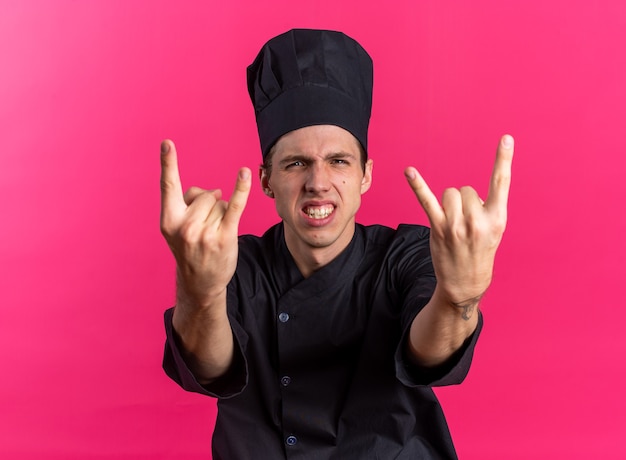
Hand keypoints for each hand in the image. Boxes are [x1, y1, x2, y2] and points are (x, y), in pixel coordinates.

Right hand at [160, 139, 250, 306]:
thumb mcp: (178, 228)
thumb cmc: (190, 250)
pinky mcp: (225, 237)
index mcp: (169, 221)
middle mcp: (185, 226)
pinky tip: (245, 173)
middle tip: (205, 226)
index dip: (167, 163)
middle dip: (209, 204)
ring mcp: (205, 233)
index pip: (168, 186)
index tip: (167, 142)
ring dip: (221, 212)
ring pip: (220, 202)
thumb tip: (212, 191)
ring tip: (214, 232)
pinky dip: (241, 188)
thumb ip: (188, 203)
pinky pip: (235, 205)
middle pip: (204, 194)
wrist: (200, 283)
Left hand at [404, 135, 513, 306]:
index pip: (502, 182)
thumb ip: (486, 208)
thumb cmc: (481, 252)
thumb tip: (466, 194)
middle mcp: (478, 220)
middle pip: (466, 189)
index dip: (503, 159)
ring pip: (450, 193)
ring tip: (453, 224)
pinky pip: (426, 200)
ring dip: (449, 203)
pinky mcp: (438, 228)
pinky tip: (409, 171)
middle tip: (466, 224)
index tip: (506, 138)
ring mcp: (456, 225)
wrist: (466, 283)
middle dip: (464, 201)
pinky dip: (417, 185)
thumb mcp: (494, 231)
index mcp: (497, 218)